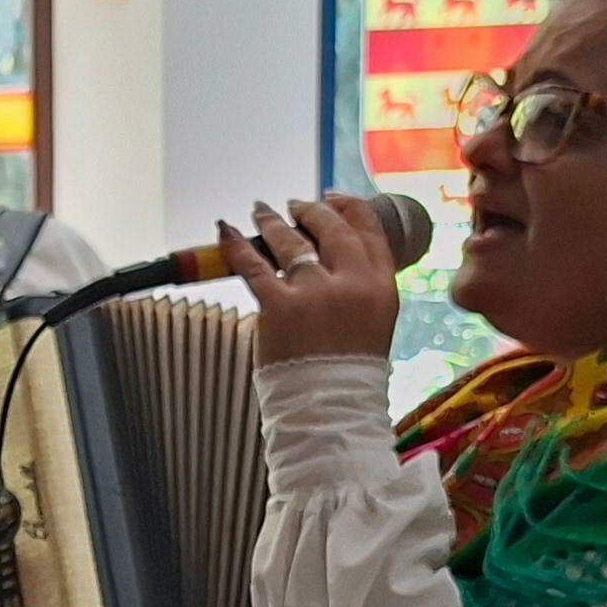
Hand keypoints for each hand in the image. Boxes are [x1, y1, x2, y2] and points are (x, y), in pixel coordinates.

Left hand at [226, 193, 400, 364]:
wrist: (330, 409)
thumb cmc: (350, 371)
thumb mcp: (374, 321)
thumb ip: (360, 287)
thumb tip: (331, 256)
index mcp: (381, 286)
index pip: (368, 230)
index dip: (348, 207)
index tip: (332, 197)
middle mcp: (351, 283)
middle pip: (330, 229)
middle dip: (310, 211)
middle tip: (295, 205)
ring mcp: (314, 293)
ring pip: (290, 242)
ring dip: (273, 222)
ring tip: (262, 211)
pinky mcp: (279, 307)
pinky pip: (253, 266)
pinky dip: (235, 245)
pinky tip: (225, 229)